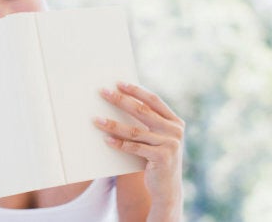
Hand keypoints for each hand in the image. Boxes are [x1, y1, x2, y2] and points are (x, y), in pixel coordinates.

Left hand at [95, 82, 183, 220]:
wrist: (167, 189)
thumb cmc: (156, 160)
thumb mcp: (157, 139)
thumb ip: (148, 124)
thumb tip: (121, 102)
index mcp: (175, 122)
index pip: (154, 100)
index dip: (136, 91)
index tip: (118, 83)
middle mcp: (175, 131)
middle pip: (142, 111)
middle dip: (120, 100)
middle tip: (103, 93)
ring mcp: (170, 145)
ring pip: (135, 130)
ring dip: (113, 124)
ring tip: (96, 119)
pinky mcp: (162, 158)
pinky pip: (135, 148)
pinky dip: (119, 144)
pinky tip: (105, 139)